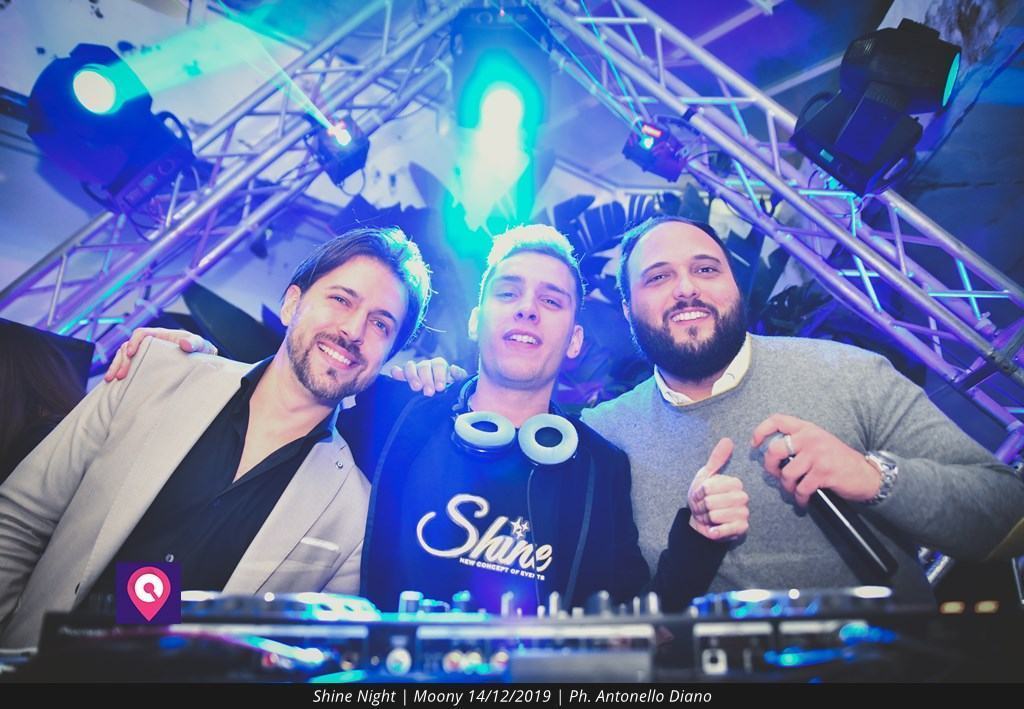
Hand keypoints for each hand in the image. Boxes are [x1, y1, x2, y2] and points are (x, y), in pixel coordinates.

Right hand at [103, 327, 216, 381]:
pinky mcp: (145, 364)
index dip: (134, 341)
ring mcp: (146, 354)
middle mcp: (151, 343)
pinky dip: (120, 372)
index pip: (142, 333)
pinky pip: (128, 366)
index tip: (131, 353)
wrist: (202, 361)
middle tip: (120, 375)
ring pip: (124, 356)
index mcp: (161, 335)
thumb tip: (185, 343)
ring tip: (112, 379)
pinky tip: (115, 382)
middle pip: (129, 347)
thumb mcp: (201, 346)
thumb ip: (195, 343)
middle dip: (122, 360)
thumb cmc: (200, 351)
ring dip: (117, 366)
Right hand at [388, 357, 468, 395]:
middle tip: (429, 392)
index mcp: (439, 366)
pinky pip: (397, 371)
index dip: (439, 375)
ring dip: (413, 376)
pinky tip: (395, 376)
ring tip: (416, 388)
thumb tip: (453, 368)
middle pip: (424, 366)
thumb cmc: (449, 390)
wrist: (440, 401)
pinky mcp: (404, 378)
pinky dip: (397, 372)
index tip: (440, 387)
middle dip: (427, 379)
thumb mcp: (458, 383)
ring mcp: (414, 371)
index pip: (439, 364)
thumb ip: (459, 376)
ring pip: (410, 366)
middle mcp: (426, 366)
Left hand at [687, 438, 748, 540]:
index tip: (701, 494)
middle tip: (704, 508)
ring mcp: (743, 513)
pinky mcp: (742, 528)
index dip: (700, 492)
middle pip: (711, 502)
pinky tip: (712, 529)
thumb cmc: (704, 497)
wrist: (702, 521)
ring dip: (706, 518)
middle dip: (702, 507)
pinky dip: (714, 531)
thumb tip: (727, 440)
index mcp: (735, 483)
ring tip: (708, 517)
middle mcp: (742, 497)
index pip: (709, 487)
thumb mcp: (706, 476)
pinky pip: (726, 530)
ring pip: (716, 515)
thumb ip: (716, 459)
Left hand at [751, 413, 881, 506]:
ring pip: (787, 473)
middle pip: (775, 450)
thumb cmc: (839, 461)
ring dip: (787, 487)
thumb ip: (799, 443)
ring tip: (794, 491)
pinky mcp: (824, 473)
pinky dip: (800, 498)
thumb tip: (772, 456)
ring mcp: (818, 455)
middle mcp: (811, 438)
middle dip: (770, 467)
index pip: (777, 420)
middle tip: (775, 475)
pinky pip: (801, 488)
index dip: (761, 431)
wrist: (867, 475)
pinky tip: (803, 501)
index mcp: (808, 429)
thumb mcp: (819, 443)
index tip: (755, 444)